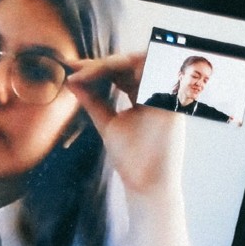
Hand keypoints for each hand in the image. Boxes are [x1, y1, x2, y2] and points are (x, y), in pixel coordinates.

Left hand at [65, 51, 189, 245]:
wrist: (145, 183)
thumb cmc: (130, 158)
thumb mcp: (107, 122)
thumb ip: (93, 100)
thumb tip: (72, 80)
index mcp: (146, 95)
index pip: (123, 71)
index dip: (97, 67)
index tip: (72, 67)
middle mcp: (158, 92)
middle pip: (132, 63)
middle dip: (102, 62)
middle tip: (76, 67)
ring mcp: (167, 95)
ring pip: (142, 62)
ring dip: (112, 63)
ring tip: (86, 72)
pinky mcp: (172, 101)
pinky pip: (154, 73)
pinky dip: (128, 68)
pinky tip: (103, 71)